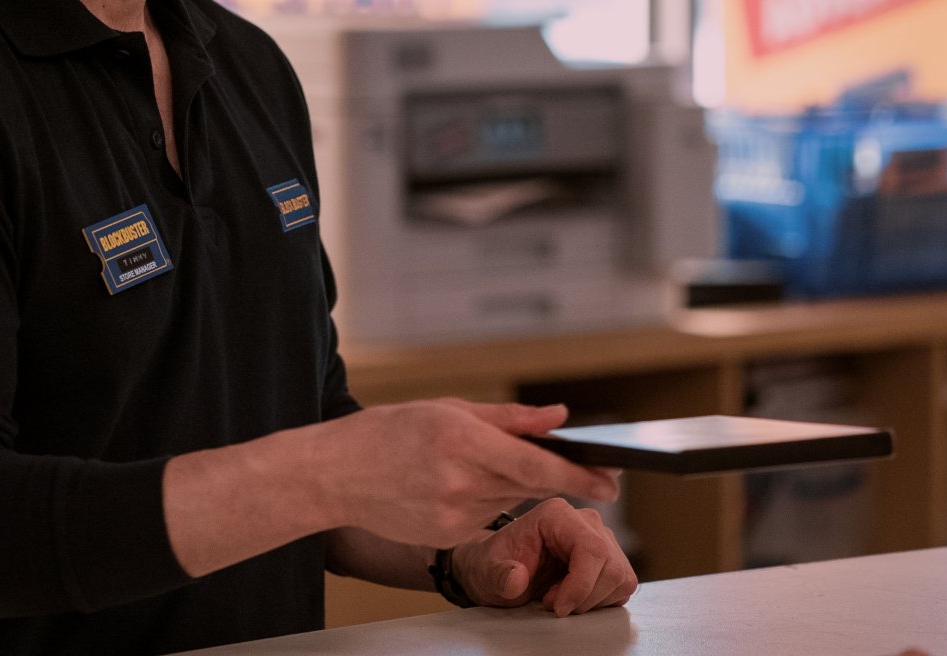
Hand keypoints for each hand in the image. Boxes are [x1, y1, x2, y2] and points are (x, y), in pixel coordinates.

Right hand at [312, 400, 619, 548]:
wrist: (334, 475)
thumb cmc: (386, 434)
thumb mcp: (447, 409)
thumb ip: (508, 418)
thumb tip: (556, 417)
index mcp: (463, 441)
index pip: (536, 463)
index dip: (579, 474)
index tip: (612, 479)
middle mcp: (461, 482)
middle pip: (530, 483)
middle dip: (559, 476)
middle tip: (591, 471)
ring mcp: (453, 515)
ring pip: (508, 499)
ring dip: (512, 483)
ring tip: (478, 463)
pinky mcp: (446, 537)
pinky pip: (484, 516)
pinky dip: (485, 500)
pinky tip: (454, 485)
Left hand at [450, 497, 637, 617]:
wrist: (500, 570)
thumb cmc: (497, 565)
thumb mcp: (488, 573)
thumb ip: (500, 576)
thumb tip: (516, 578)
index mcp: (557, 515)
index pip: (592, 549)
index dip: (581, 585)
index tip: (559, 607)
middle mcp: (584, 521)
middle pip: (611, 567)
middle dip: (584, 597)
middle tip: (552, 602)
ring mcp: (600, 538)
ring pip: (620, 578)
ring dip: (591, 600)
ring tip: (560, 597)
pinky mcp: (610, 559)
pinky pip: (622, 586)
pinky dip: (600, 601)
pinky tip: (574, 597)